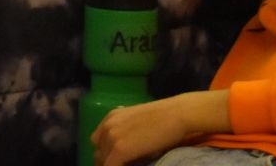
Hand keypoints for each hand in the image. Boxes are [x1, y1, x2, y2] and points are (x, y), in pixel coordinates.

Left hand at [94, 92, 229, 165]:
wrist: (176, 114)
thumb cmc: (164, 120)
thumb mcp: (137, 125)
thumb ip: (126, 136)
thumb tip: (124, 154)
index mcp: (110, 119)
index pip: (99, 142)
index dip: (106, 155)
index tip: (116, 162)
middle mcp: (107, 126)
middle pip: (99, 152)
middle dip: (108, 162)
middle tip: (122, 165)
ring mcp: (111, 137)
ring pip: (103, 161)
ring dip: (112, 165)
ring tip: (126, 165)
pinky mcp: (120, 150)